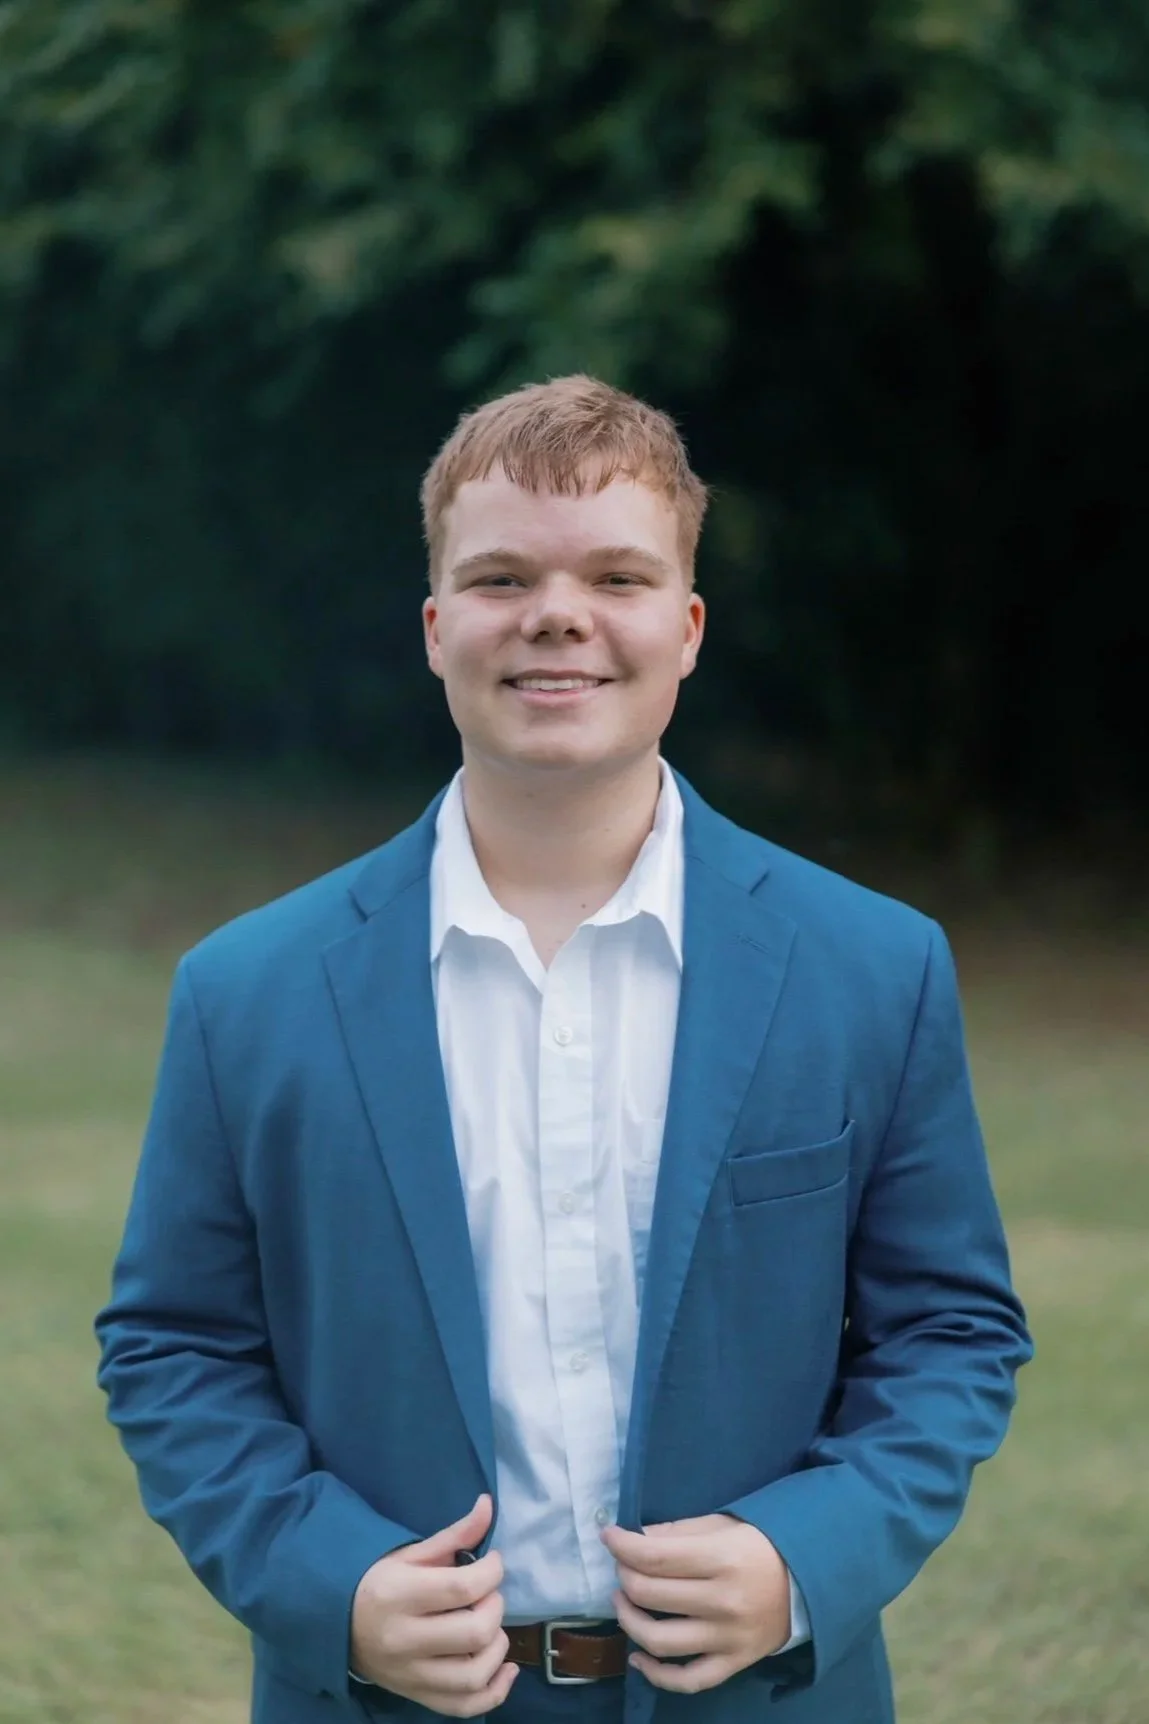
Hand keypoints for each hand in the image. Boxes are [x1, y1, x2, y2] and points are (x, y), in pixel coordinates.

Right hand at [350, 1493, 517, 1716]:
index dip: (491, 1571)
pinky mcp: (416, 1697)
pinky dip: (494, 1692)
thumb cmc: (378, 1582)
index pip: (461, 1588)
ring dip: (497, 1649)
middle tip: (487, 1595)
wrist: (337, 1626)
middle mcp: (404, 1640)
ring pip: (473, 1676)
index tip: (492, 1562)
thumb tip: (489, 1504)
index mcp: (400, 1595)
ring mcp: (410, 1675)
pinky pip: (464, 1707)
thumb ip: (454, 1535)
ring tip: (490, 1629)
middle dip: (495, 1608)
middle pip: (474, 1633)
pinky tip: (504, 1667)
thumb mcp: (411, 1554)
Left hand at [599, 1511, 790, 1694]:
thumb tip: (636, 1539)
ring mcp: (728, 1638)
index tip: (608, 1536)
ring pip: (660, 1641)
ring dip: (629, 1621)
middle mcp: (723, 1601)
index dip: (622, 1546)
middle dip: (624, 1577)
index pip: (655, 1557)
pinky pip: (689, 1680)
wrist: (808, 1583)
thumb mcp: (723, 1525)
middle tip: (622, 1567)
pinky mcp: (734, 1664)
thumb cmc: (760, 1546)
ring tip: (624, 1604)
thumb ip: (679, 1532)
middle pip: (650, 1595)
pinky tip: (639, 1657)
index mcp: (722, 1558)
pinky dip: (657, 1675)